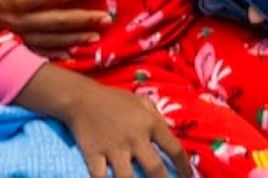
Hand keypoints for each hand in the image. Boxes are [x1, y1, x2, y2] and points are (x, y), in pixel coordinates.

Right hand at [0, 0, 109, 56]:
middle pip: (58, 21)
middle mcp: (18, 19)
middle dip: (84, 19)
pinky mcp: (7, 42)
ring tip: (94, 36)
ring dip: (74, 38)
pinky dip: (54, 54)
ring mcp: (13, 34)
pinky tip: (70, 53)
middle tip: (106, 18)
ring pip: (50, 39)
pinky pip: (34, 51)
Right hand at [21, 66, 189, 177]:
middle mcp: (135, 138)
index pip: (174, 148)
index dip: (184, 167)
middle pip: (154, 169)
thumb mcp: (142, 103)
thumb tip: (171, 137)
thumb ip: (158, 119)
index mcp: (151, 124)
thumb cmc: (115, 100)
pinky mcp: (93, 155)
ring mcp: (114, 148)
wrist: (82, 98)